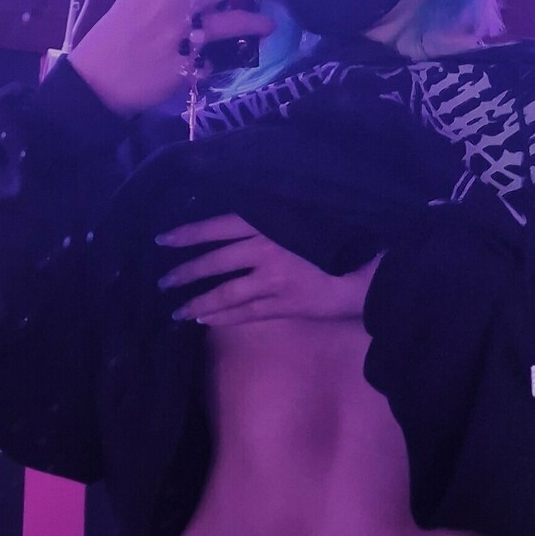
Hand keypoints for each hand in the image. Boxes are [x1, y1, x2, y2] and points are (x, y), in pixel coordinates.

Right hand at [68, 0, 278, 115]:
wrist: (97, 81)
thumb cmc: (114, 33)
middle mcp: (171, 3)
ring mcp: (181, 37)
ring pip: (233, 22)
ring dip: (257, 22)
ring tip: (268, 24)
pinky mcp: (188, 67)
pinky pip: (216, 58)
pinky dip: (222, 56)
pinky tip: (227, 56)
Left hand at [157, 217, 381, 324]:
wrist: (372, 269)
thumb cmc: (343, 234)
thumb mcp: (305, 214)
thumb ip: (276, 216)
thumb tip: (245, 220)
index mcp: (269, 223)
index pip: (218, 227)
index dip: (188, 233)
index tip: (162, 240)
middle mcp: (265, 250)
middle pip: (214, 262)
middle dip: (185, 272)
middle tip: (162, 282)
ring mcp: (273, 281)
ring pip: (225, 293)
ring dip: (198, 302)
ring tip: (178, 311)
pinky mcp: (285, 306)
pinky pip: (246, 314)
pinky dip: (223, 317)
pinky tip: (206, 321)